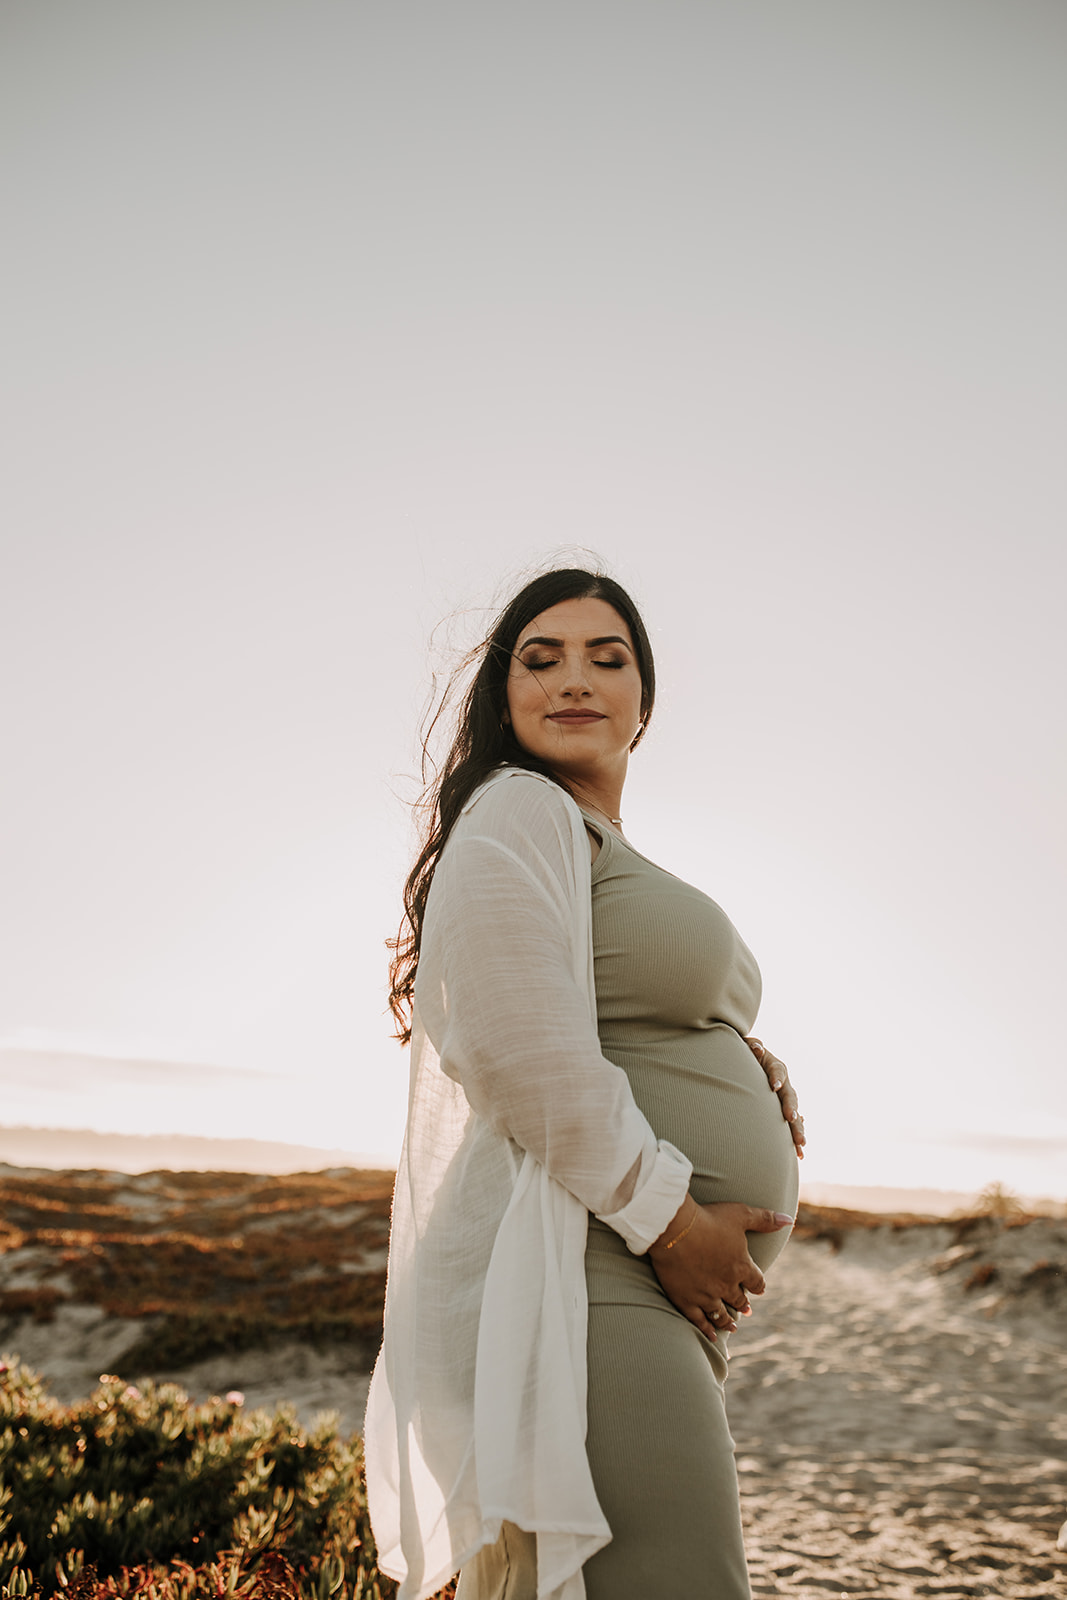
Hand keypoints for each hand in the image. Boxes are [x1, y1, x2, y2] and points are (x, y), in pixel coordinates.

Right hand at [647, 1199, 792, 1340]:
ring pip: (721, 1313)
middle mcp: (727, 1285)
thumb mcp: (740, 1214)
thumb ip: (765, 1219)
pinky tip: (712, 1336)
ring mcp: (706, 1295)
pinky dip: (706, 1329)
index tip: (759, 1290)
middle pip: (738, 1299)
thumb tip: (788, 1220)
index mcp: (742, 1266)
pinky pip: (699, 1320)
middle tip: (746, 1310)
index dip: (758, 1286)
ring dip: (727, 1321)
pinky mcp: (686, 1300)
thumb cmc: (708, 1218)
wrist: (674, 1228)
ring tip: (732, 1327)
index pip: (756, 1282)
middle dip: (743, 1304)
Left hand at [747, 1037, 804, 1158]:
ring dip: (797, 1128)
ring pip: (794, 1113)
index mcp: (774, 1066)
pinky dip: (794, 1137)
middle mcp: (783, 1083)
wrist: (749, 1066)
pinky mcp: (782, 1112)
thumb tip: (756, 1047)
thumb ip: (751, 1046)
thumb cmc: (744, 1055)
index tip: (774, 1086)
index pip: (777, 1070)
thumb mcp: (746, 1047)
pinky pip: (791, 1125)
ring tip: (801, 1144)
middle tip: (791, 1119)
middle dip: (791, 1108)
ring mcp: (784, 1099)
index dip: (777, 1077)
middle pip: (790, 1096)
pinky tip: (799, 1152)